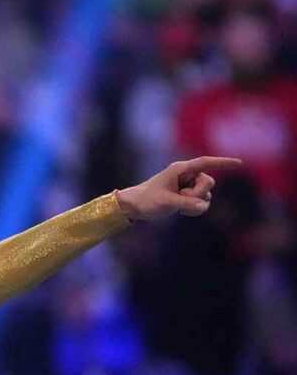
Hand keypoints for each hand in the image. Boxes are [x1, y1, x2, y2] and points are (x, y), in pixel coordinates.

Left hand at [114, 156, 242, 220]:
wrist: (134, 207)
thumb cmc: (146, 200)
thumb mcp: (166, 202)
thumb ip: (186, 204)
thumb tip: (204, 206)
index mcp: (180, 169)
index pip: (206, 163)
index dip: (223, 163)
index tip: (239, 163)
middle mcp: (187, 176)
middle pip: (209, 183)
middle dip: (198, 194)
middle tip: (181, 199)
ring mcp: (188, 186)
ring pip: (206, 195)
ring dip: (195, 203)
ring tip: (176, 205)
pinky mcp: (187, 197)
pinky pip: (202, 203)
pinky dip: (194, 209)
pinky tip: (181, 211)